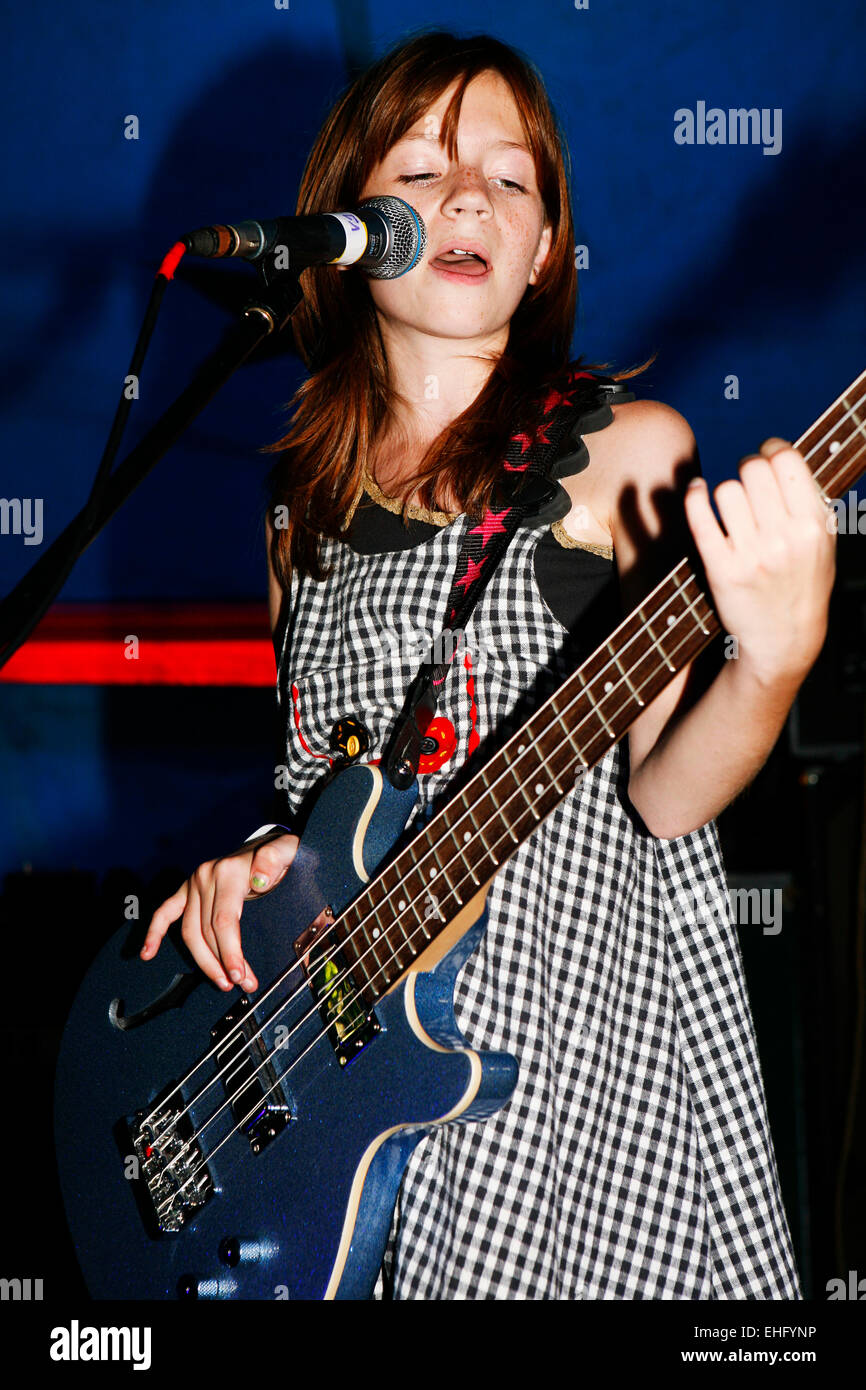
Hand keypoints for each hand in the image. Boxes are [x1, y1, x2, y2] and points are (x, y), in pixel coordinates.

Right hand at [140, 833, 299, 991]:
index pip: (224, 921)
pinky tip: (148, 953)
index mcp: (228, 872)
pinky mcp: (186, 889)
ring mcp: (193, 883)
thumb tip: (260, 880)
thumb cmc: (278, 855)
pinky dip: (154, 933)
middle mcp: (206, 876)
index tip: (240, 975)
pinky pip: (165, 912)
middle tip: (239, 983)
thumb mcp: (285, 852)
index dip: (230, 952)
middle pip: (207, 931)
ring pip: (189, 931)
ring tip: (221, 981)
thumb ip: (274, 862)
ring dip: (203, 961)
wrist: (265, 844)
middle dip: (222, 963)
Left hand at [683, 438, 836, 685]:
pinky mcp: (721, 570)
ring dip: (725, 492)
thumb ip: (808, 500)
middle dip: (747, 469)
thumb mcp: (823, 542)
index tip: (766, 454)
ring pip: (726, 490)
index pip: (787, 461)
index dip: (772, 449)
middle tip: (747, 483)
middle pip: (753, 469)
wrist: (785, 639)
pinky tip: (696, 491)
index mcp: (813, 525)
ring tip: (732, 507)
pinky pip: (700, 518)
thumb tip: (780, 454)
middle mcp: (784, 538)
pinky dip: (694, 497)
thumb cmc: (804, 584)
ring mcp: (751, 555)